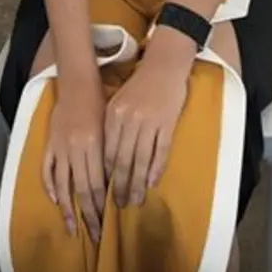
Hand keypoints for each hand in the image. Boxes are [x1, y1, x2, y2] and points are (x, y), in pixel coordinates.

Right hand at [43, 77, 105, 242]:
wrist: (77, 84)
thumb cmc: (100, 104)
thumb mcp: (111, 128)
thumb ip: (111, 156)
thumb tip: (116, 185)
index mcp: (93, 145)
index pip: (97, 184)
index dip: (101, 206)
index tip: (107, 225)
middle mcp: (74, 149)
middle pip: (81, 189)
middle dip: (89, 215)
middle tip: (95, 236)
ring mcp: (59, 147)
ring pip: (63, 185)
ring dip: (68, 209)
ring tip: (73, 229)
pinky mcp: (49, 143)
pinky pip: (47, 169)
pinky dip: (50, 187)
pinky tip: (55, 201)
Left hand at [104, 39, 190, 208]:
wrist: (163, 66)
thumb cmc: (139, 86)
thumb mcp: (118, 103)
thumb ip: (112, 127)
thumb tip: (108, 159)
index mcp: (113, 114)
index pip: (107, 151)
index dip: (106, 174)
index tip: (104, 191)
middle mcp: (128, 119)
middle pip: (122, 160)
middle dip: (120, 185)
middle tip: (119, 204)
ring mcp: (149, 122)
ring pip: (141, 160)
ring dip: (138, 183)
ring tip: (136, 201)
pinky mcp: (167, 123)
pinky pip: (160, 151)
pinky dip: (156, 169)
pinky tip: (152, 183)